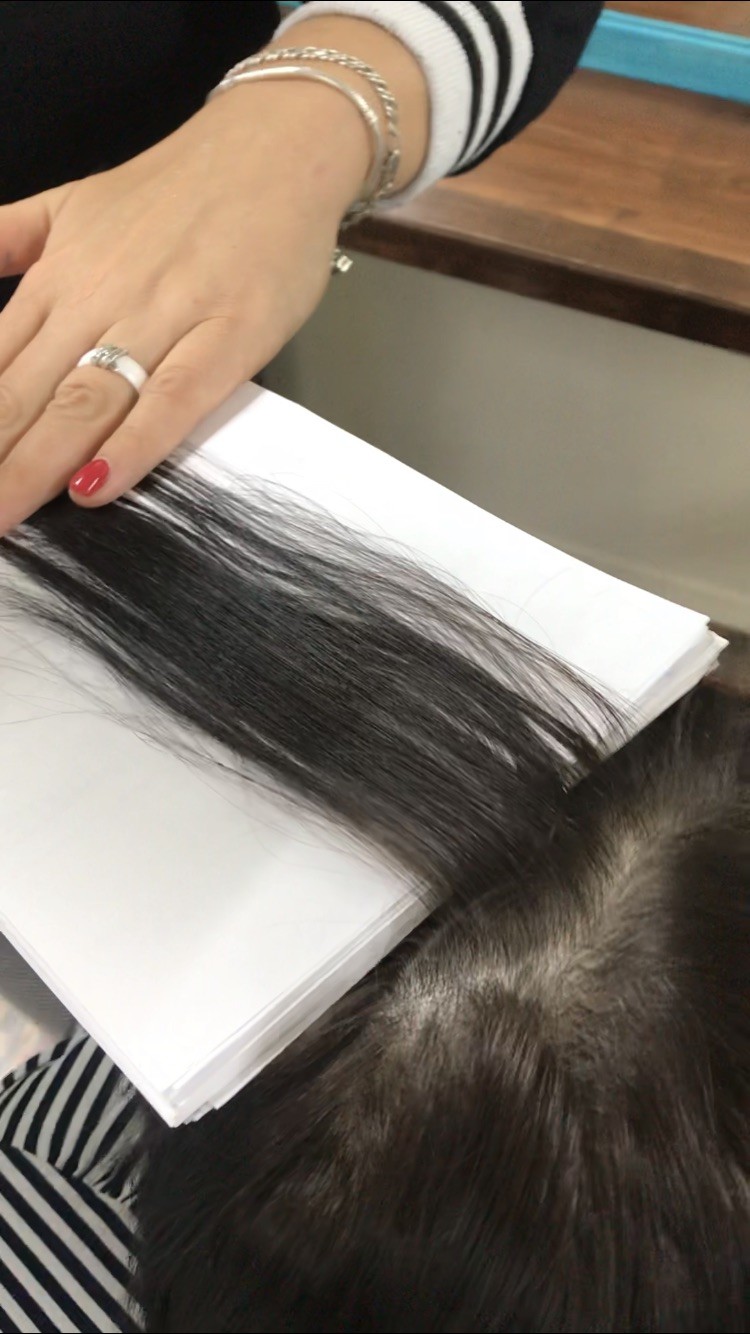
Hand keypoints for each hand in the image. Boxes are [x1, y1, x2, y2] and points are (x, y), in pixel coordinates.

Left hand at [0, 75, 370, 533]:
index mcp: (57, 276)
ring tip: (6, 518)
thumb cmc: (182, 188)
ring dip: (36, 465)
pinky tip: (98, 485)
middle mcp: (98, 298)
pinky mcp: (228, 334)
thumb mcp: (73, 201)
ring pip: (84, 401)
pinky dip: (133, 444)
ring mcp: (165, 316)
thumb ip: (10, 240)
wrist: (277, 147)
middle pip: (25, 394)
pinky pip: (172, 398)